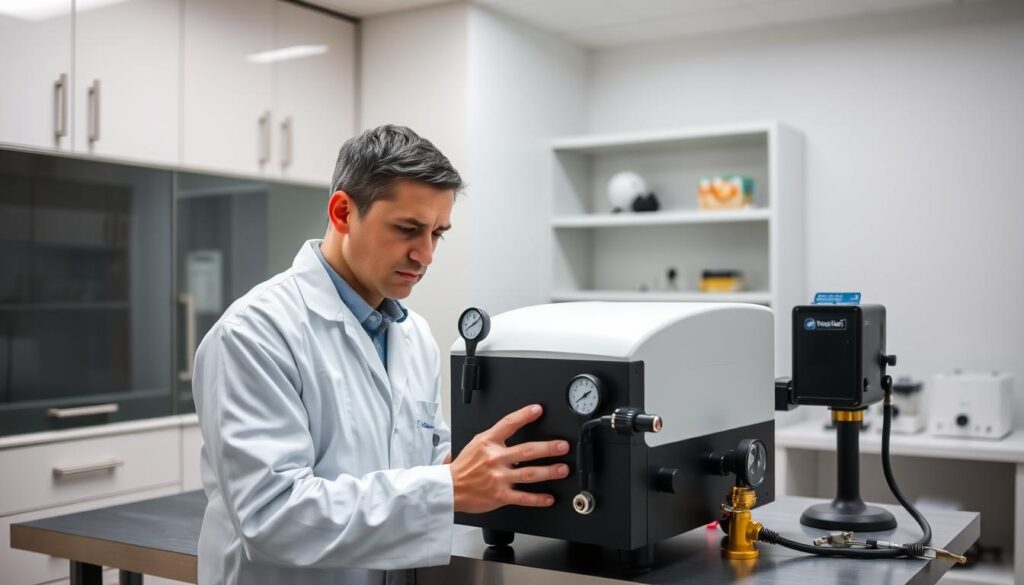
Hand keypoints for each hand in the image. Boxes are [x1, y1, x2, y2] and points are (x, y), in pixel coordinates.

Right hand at [448, 404, 569, 513]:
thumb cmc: (463, 467)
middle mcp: (495, 458)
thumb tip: (513, 426)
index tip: (538, 410)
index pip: (508, 424)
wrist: (449, 488)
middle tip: (563, 446)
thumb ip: (494, 437)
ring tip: (562, 469)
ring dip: (549, 471)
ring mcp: (499, 478)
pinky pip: (523, 497)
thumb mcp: (475, 444)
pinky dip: (538, 498)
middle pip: (527, 451)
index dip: (524, 415)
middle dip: (548, 448)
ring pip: (529, 474)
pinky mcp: (500, 495)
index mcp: (488, 442)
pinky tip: (549, 497)